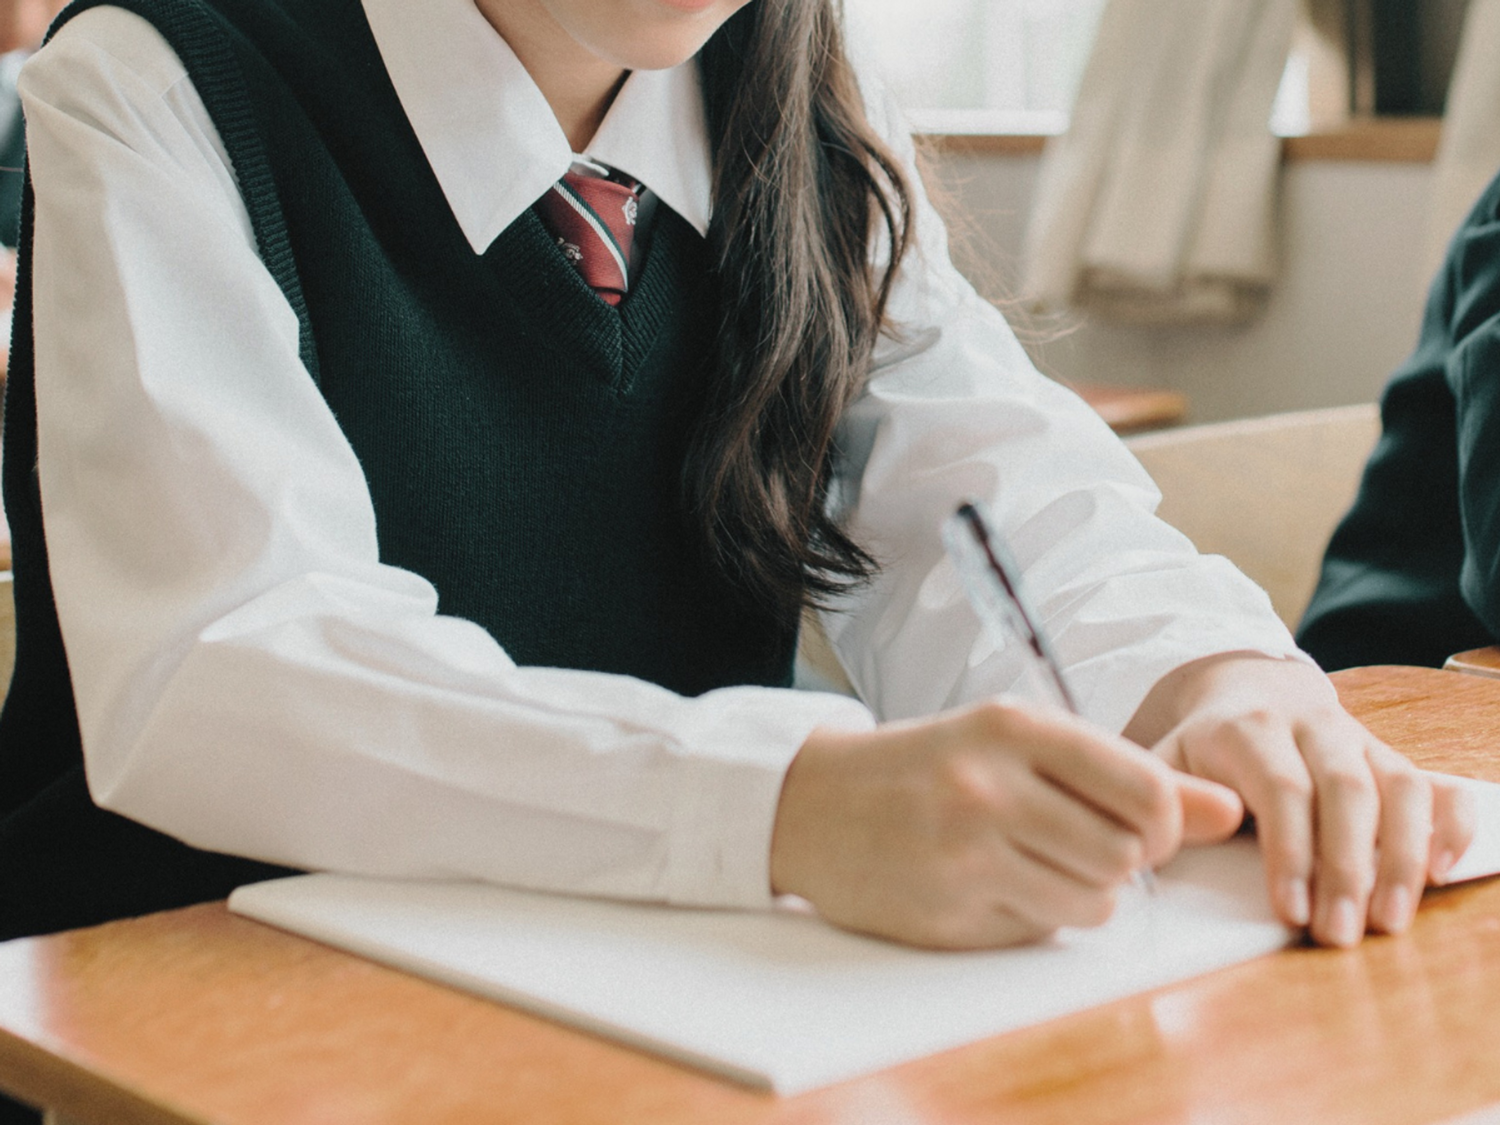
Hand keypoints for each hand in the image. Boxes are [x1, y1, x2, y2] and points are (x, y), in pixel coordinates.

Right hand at [770, 699, 1243, 949]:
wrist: (811, 804)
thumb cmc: (926, 766)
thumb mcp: (1016, 745)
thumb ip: (1123, 775)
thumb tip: (1231, 811)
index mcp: (1013, 728)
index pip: (1145, 788)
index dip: (1164, 821)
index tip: (1141, 824)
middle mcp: (989, 786)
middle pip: (1127, 855)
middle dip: (1121, 860)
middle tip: (1079, 842)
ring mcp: (964, 855)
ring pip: (1094, 902)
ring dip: (1083, 892)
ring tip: (1034, 862)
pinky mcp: (947, 914)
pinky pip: (1040, 931)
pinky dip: (1035, 915)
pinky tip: (991, 885)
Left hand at [1127, 654, 1475, 946]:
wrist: (1244, 690)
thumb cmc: (1200, 747)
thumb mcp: (1164, 762)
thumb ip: (1164, 800)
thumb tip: (1171, 839)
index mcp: (1248, 728)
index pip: (1280, 787)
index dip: (1291, 851)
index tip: (1291, 911)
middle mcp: (1312, 726)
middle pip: (1346, 790)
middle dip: (1347, 868)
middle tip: (1339, 935)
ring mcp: (1358, 740)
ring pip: (1398, 787)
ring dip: (1400, 857)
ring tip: (1388, 921)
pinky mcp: (1391, 758)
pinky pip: (1435, 784)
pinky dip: (1448, 825)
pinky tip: (1439, 872)